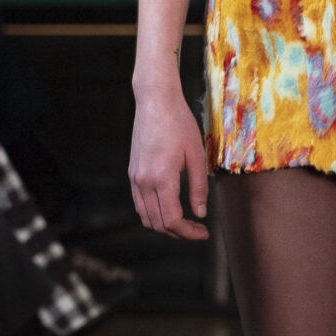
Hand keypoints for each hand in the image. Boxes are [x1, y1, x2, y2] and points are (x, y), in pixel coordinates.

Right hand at [129, 86, 208, 239]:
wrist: (155, 102)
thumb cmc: (179, 124)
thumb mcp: (196, 155)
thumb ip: (199, 187)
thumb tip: (200, 213)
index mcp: (162, 178)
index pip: (172, 219)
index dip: (189, 232)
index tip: (203, 232)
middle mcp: (143, 182)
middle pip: (157, 223)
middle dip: (178, 233)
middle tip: (197, 230)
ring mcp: (134, 178)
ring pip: (145, 217)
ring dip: (164, 225)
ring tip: (184, 222)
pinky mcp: (132, 173)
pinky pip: (139, 203)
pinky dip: (153, 213)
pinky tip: (169, 207)